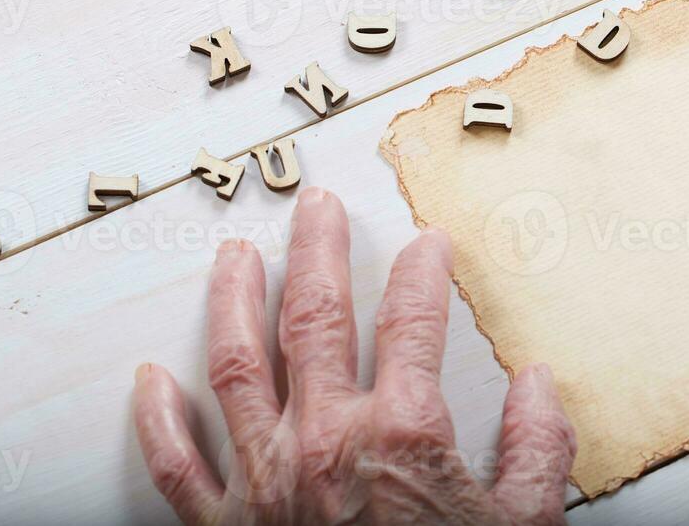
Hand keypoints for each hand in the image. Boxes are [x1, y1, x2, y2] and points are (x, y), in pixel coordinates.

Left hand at [132, 187, 576, 524]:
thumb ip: (536, 450)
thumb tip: (538, 389)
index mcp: (401, 434)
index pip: (414, 321)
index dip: (423, 273)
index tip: (428, 246)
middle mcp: (325, 441)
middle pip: (314, 318)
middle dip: (317, 251)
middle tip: (314, 206)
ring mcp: (265, 482)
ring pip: (237, 366)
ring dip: (233, 301)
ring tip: (235, 257)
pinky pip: (178, 466)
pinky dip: (158, 420)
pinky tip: (149, 381)